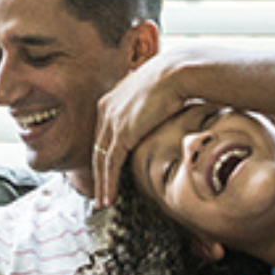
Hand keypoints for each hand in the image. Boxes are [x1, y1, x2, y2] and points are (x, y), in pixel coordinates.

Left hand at [94, 54, 193, 207]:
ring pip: (101, 161)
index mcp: (110, 100)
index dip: (103, 155)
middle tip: (98, 193)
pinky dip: (108, 184)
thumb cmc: (173, 79)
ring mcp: (111, 122)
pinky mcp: (121, 133)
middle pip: (98, 148)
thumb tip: (156, 114)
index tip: (105, 171)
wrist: (177, 73)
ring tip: (103, 202)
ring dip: (101, 185)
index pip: (102, 134)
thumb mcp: (152, 94)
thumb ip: (146, 108)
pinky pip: (111, 165)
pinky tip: (109, 198)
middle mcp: (105, 110)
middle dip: (97, 173)